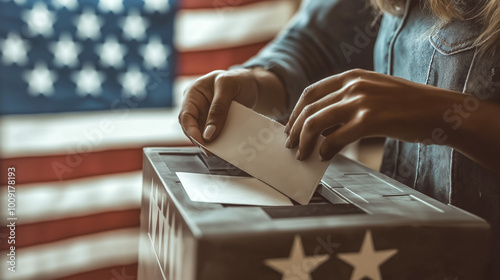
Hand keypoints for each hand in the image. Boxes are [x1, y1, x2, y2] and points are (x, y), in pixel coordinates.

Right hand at [178, 69, 258, 145]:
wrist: (251, 85)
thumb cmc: (238, 79)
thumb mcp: (228, 87)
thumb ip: (218, 108)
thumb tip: (209, 132)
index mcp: (193, 93)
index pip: (186, 115)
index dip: (191, 130)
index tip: (202, 142)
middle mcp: (196, 106)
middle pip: (191, 127)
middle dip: (199, 140)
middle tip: (211, 151)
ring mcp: (204, 116)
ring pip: (201, 134)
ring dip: (209, 143)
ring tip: (219, 151)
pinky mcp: (214, 124)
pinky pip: (213, 135)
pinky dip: (218, 141)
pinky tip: (224, 147)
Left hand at [284, 69, 457, 160]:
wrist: (439, 111)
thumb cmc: (408, 106)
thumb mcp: (373, 92)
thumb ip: (348, 101)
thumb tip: (323, 125)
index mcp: (351, 76)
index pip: (310, 93)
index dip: (296, 112)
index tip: (290, 127)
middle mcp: (353, 85)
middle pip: (309, 109)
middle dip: (295, 130)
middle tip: (292, 146)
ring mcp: (361, 101)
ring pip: (316, 123)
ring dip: (304, 141)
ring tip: (303, 154)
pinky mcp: (370, 120)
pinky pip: (334, 138)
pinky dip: (324, 150)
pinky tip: (324, 157)